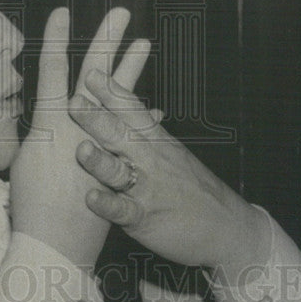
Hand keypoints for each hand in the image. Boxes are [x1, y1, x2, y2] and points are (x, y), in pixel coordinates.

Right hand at [9, 7, 150, 267]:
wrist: (54, 243)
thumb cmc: (31, 203)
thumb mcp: (27, 160)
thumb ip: (42, 134)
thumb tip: (48, 116)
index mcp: (51, 123)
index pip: (53, 71)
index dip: (58, 40)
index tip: (63, 12)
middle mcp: (78, 128)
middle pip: (94, 75)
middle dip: (106, 42)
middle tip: (120, 13)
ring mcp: (102, 143)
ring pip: (120, 99)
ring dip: (132, 70)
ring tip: (145, 41)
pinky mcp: (118, 162)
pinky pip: (136, 139)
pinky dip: (145, 123)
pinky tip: (157, 109)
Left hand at [68, 70, 271, 281]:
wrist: (227, 227)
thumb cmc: (193, 188)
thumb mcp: (173, 152)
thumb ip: (148, 131)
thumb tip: (133, 106)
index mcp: (155, 140)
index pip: (132, 111)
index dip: (112, 92)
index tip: (92, 74)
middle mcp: (150, 159)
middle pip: (120, 134)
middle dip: (97, 118)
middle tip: (73, 101)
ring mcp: (147, 188)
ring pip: (119, 170)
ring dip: (100, 160)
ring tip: (81, 150)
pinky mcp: (145, 217)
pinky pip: (123, 209)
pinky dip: (107, 204)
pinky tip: (90, 198)